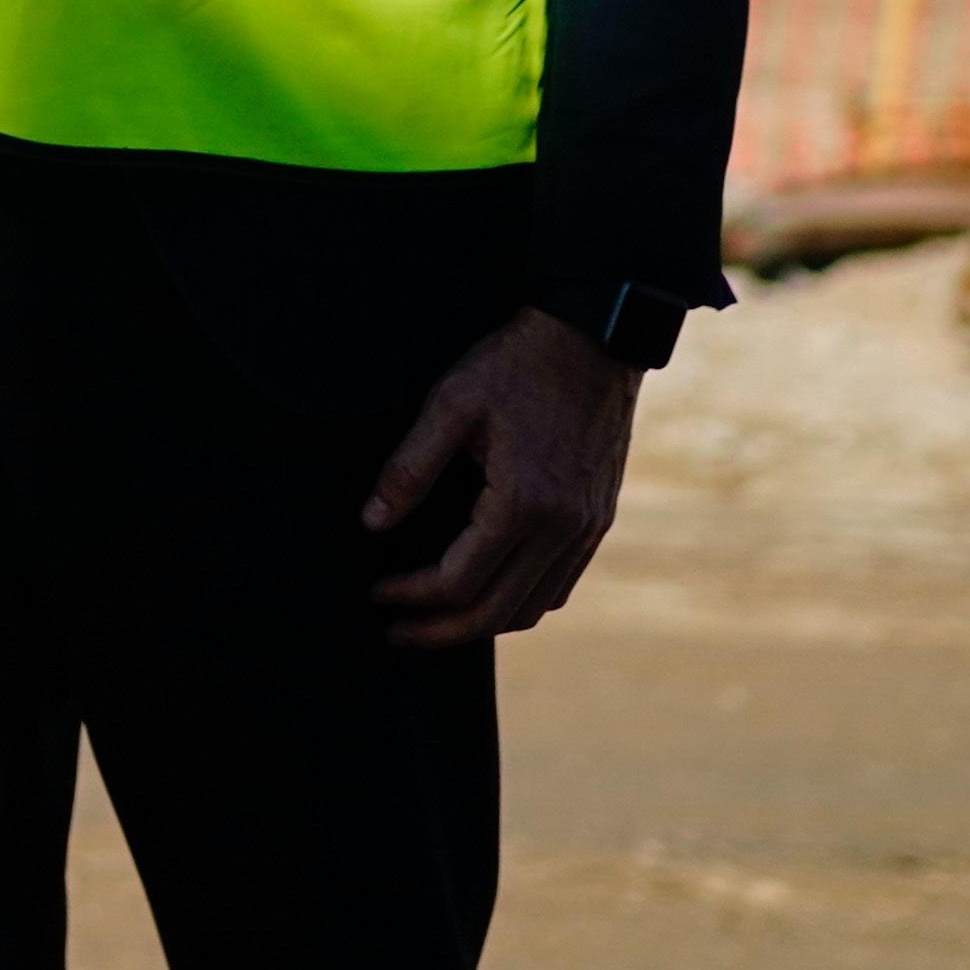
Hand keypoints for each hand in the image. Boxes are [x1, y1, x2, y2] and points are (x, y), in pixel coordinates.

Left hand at [361, 307, 636, 646]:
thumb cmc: (516, 364)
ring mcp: (587, 528)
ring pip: (534, 608)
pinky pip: (560, 585)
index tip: (377, 591)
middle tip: (396, 630)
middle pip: (498, 613)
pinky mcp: (598, 520)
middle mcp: (562, 527)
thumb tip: (372, 522)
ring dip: (481, 624)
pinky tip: (488, 590)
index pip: (459, 581)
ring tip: (435, 619)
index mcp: (523, 502)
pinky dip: (520, 602)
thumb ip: (409, 467)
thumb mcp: (450, 403)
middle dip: (440, 631)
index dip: (412, 595)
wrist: (592, 338)